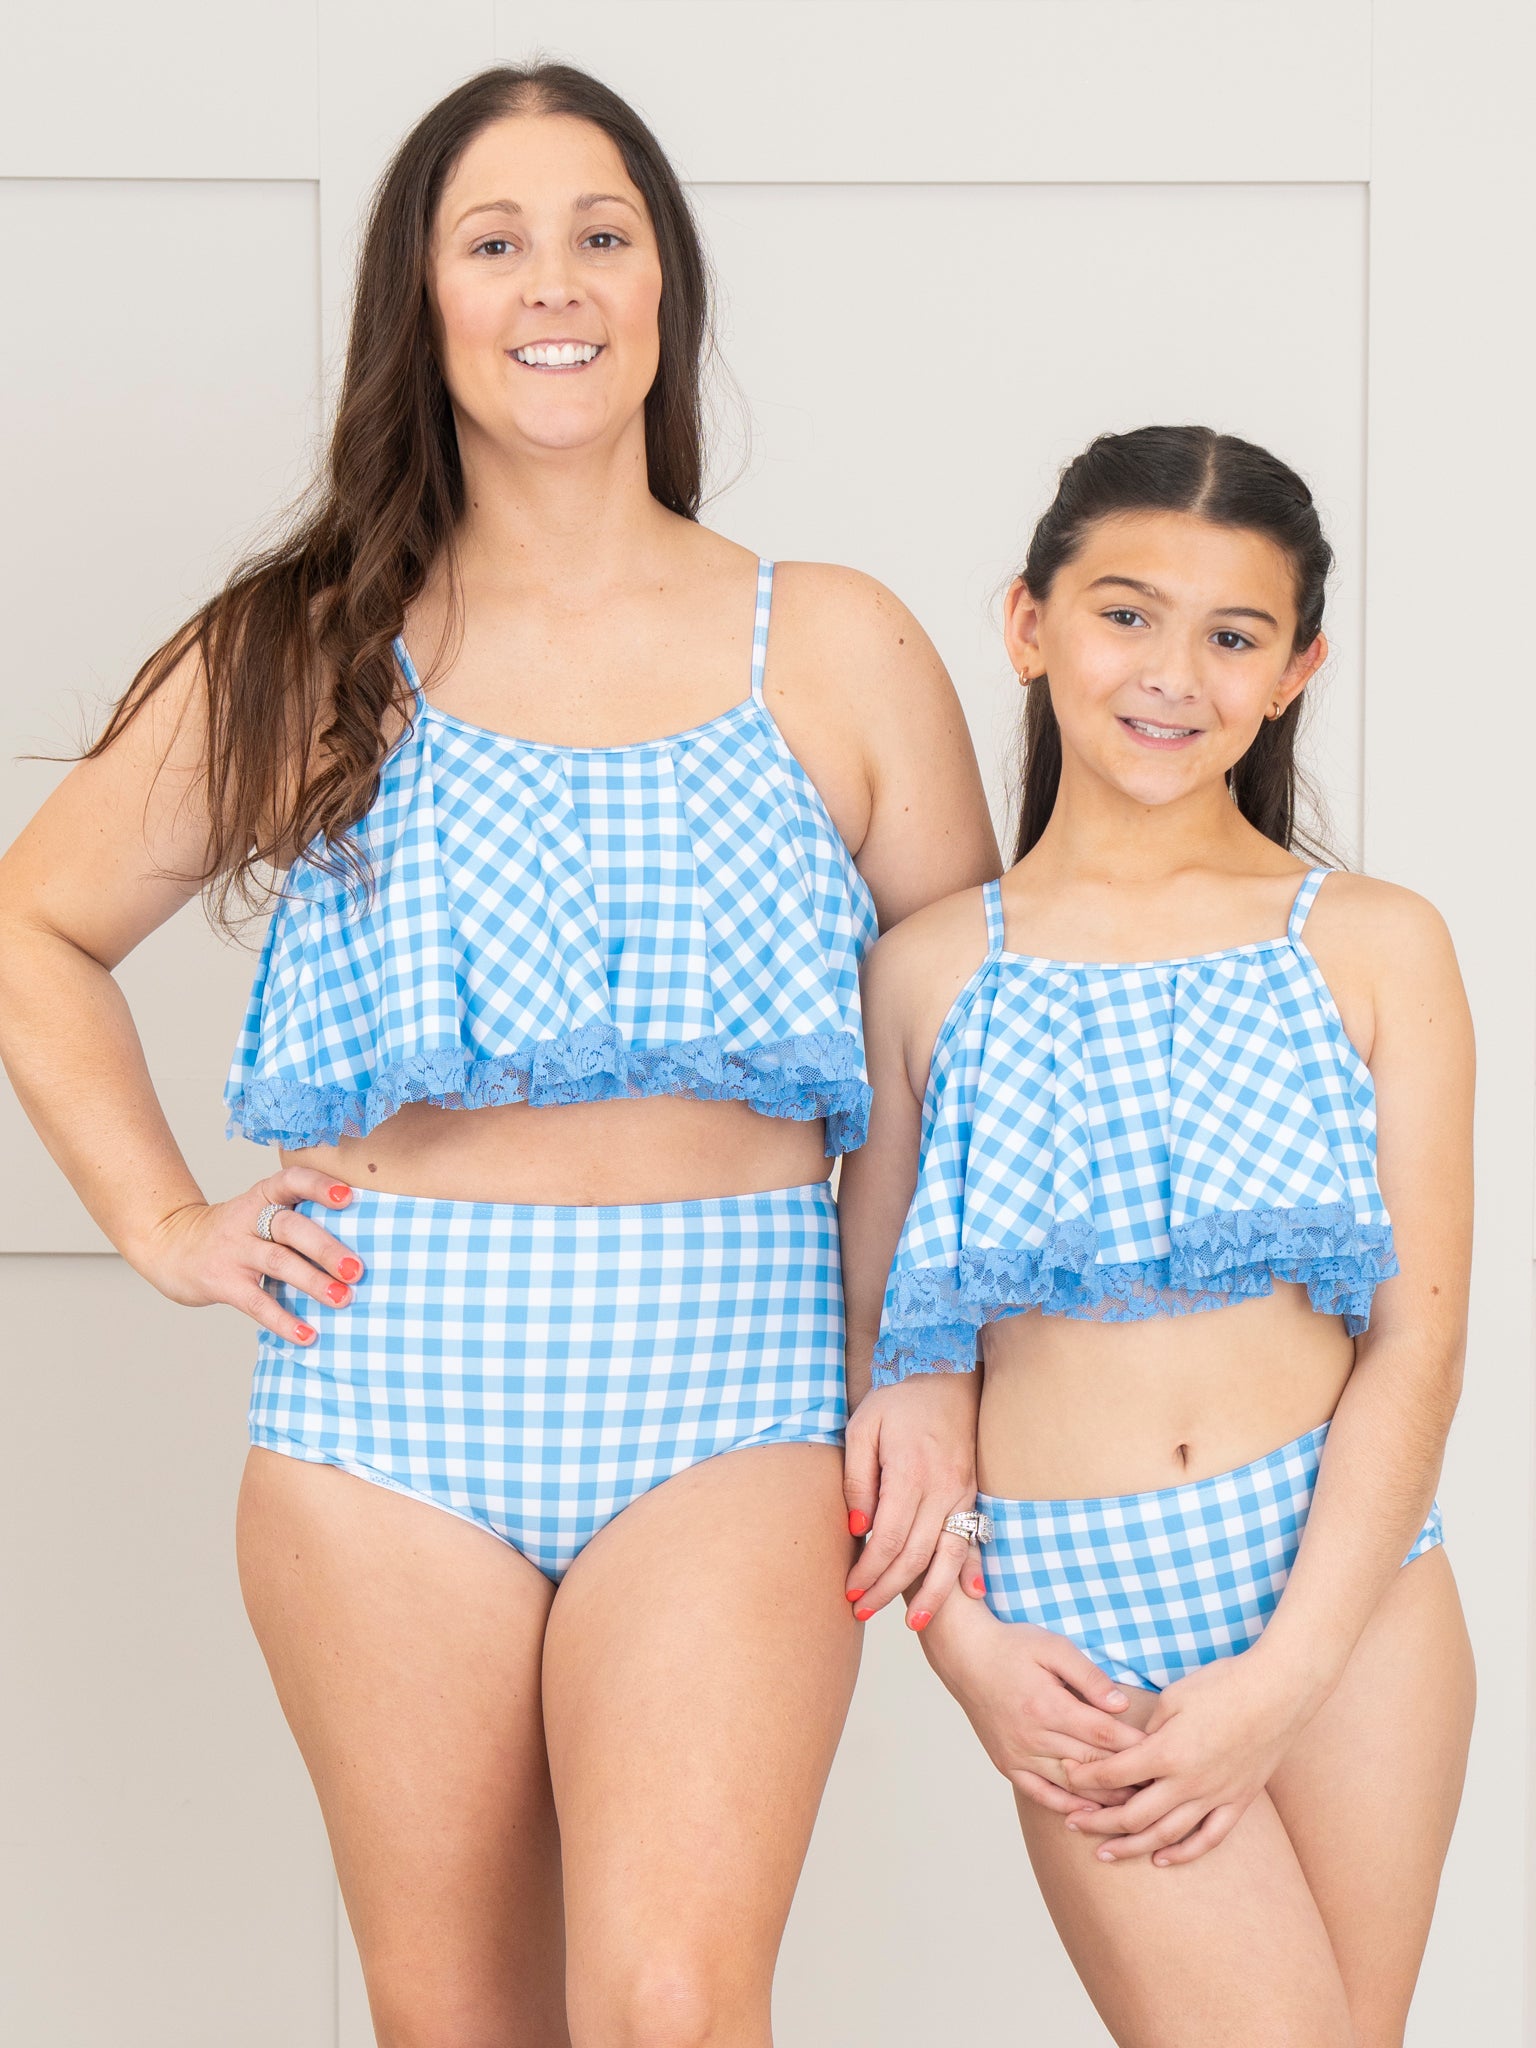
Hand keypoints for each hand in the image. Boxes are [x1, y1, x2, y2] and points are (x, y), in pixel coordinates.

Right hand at [130, 1168, 363, 1346]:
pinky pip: (257, 1303)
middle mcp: (248, 1220)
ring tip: (343, 1299)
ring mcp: (234, 1251)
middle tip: (357, 1269)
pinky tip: (308, 1335)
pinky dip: (284, 1321)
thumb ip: (297, 1219)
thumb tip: (359, 1247)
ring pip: (278, 1263)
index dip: (318, 1186)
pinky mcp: (222, 1283)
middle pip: (290, 1227)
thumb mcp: (259, 1212)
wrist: (171, 1246)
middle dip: (326, 1248)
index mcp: (262, 1196)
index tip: (348, 1197)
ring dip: (313, 1282)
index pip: (290, 1181)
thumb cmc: (235, 1232)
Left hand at [842, 1371, 982, 1626]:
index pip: (889, 1538)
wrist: (948, 1378)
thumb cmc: (899, 1402)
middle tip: (863, 1612)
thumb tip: (858, 1529)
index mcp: (909, 1472)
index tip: (850, 1591)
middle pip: (916, 1555)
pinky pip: (973, 1539)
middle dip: (888, 1590)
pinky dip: (969, 1569)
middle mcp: (941, 1488)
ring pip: (949, 1555)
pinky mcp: (972, 1494)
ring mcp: (962, 1493)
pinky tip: (968, 1594)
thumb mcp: (863, 1429)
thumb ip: (857, 1479)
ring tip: (913, 1623)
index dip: (869, 1571)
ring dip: (932, 1594)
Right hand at [922, 1597, 1144, 1815]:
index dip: (1137, 1747)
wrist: (965, 1656)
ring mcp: (1018, 1754)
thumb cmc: (1013, 1646)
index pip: (1104, 1735)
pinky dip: (1066, 1806)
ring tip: (1138, 1806)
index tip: (1166, 1754)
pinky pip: (1040, 1794)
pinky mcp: (1007, 1764)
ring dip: (1104, 1798)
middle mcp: (1033, 1736)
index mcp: (1048, 1705)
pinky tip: (1089, 1812)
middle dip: (1129, 1778)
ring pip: (1070, 1786)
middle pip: (1091, 1765)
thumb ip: (1089, 1677)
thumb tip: (1121, 1705)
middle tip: (1163, 1787)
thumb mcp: (1054, 1647)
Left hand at [1060, 1645, 1317, 1864]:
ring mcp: (1215, 1796)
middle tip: (1072, 1825)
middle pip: (1133, 1815)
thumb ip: (1150, 1728)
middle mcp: (1188, 1782)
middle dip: (1098, 1822)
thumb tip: (1134, 1746)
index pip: (1114, 1774)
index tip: (1066, 1776)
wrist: (1279, 1692)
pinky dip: (1183, 1853)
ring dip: (1132, 1846)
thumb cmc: (1224, 1685)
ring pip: (1166, 1835)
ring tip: (1105, 1853)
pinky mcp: (1238, 1801)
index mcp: (1167, 1752)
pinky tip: (1162, 1859)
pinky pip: (1208, 1838)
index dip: (1086, 1777)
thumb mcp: (1175, 1696)